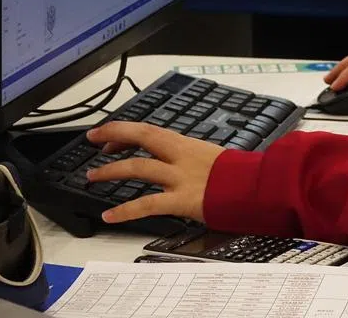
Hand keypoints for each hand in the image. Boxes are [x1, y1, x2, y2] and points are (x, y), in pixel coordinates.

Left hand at [84, 122, 225, 223]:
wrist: (255, 189)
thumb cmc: (237, 176)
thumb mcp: (210, 158)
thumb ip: (189, 159)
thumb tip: (174, 162)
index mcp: (186, 145)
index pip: (150, 131)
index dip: (126, 131)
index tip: (111, 137)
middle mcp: (180, 157)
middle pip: (142, 137)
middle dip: (114, 135)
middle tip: (94, 139)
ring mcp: (179, 178)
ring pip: (139, 167)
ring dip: (111, 170)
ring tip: (92, 176)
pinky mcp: (181, 200)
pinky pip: (147, 204)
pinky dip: (125, 210)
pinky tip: (109, 216)